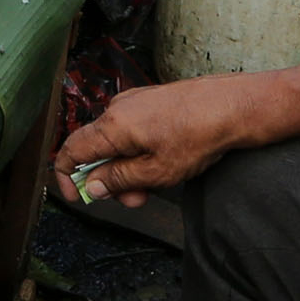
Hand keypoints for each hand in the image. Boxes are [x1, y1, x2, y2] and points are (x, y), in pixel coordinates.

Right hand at [55, 76, 257, 212]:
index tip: (78, 197)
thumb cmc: (198, 136)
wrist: (232, 107)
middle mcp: (117, 108)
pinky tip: (164, 161)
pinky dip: (138, 151)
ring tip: (157, 183)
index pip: (70, 150)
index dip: (67, 177)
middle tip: (135, 199)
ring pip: (117, 142)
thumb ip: (118, 180)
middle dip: (110, 180)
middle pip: (96, 150)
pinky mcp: (150, 101)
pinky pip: (132, 130)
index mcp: (113, 126)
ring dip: (128, 168)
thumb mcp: (156, 171)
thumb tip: (93, 185)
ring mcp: (134, 102)